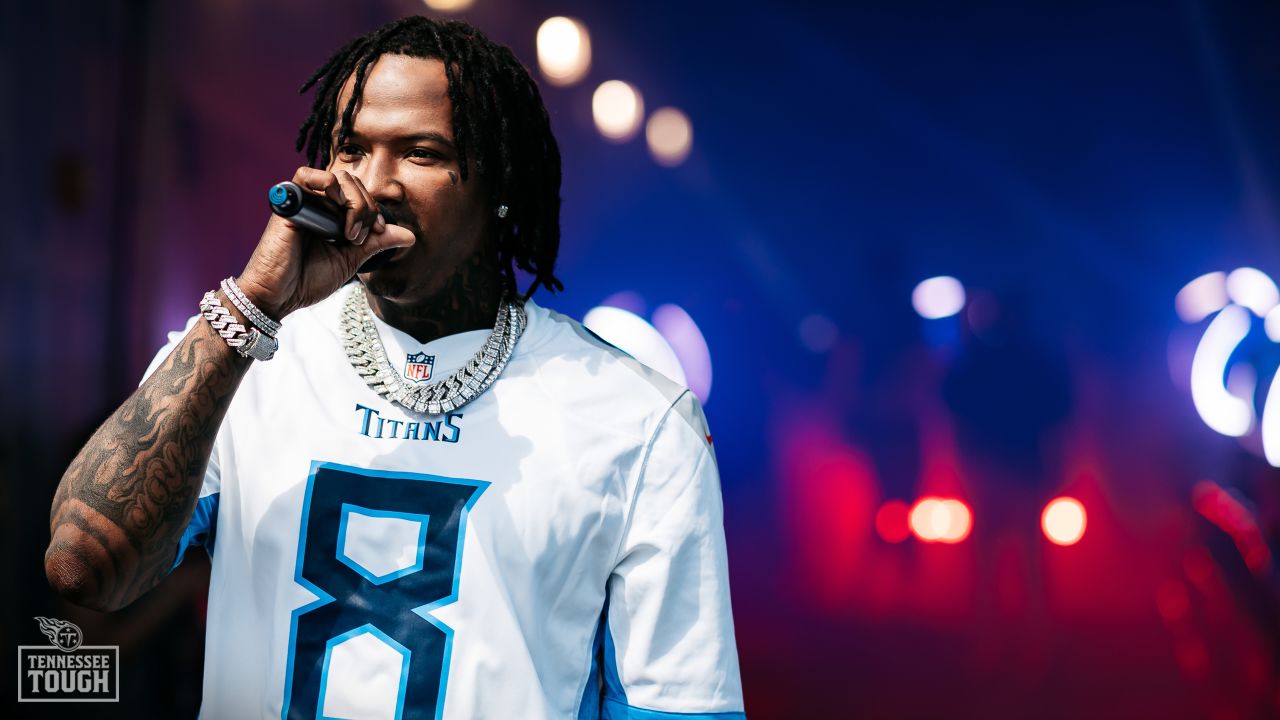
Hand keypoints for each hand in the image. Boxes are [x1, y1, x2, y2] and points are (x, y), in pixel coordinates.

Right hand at [235, 167, 414, 318]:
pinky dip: (326, 184)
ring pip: (338, 177)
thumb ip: (376, 243)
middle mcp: (319, 204)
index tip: (379, 233)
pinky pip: (305, 175)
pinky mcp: (288, 203)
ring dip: (353, 202)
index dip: (376, 210)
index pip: (362, 195)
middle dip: (367, 208)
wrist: (280, 296)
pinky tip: (336, 210)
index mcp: (333, 216)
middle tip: (359, 238)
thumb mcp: (351, 259)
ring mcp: (304, 201)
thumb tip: (410, 236)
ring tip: (348, 233)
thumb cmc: (308, 280)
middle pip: (354, 183)